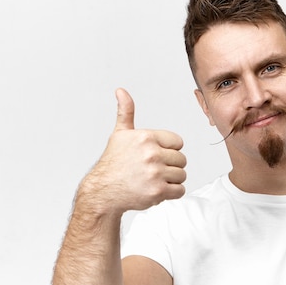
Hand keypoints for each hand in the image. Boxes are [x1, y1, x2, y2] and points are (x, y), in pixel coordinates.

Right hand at [80, 88, 186, 214]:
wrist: (103, 191)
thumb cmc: (113, 164)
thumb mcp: (120, 135)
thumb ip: (126, 112)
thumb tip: (121, 91)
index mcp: (146, 137)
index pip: (178, 142)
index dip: (169, 150)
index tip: (156, 156)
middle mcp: (151, 154)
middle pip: (182, 159)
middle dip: (170, 166)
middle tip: (154, 170)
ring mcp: (155, 173)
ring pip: (182, 175)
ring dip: (171, 180)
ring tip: (154, 180)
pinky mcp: (158, 191)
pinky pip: (180, 190)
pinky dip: (172, 193)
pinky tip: (157, 189)